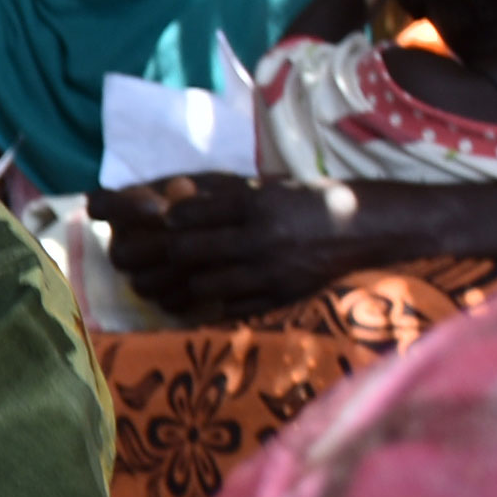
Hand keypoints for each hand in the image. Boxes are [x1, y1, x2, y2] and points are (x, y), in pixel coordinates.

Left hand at [93, 174, 387, 322]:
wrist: (367, 229)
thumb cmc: (312, 203)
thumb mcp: (270, 190)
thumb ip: (226, 200)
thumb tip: (172, 212)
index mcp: (257, 203)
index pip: (192, 214)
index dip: (163, 222)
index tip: (144, 224)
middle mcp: (262, 237)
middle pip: (189, 251)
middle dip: (155, 256)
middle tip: (129, 259)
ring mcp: (272, 270)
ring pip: (203, 284)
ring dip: (174, 285)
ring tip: (151, 285)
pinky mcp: (282, 295)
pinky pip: (230, 306)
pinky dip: (206, 305)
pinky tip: (187, 303)